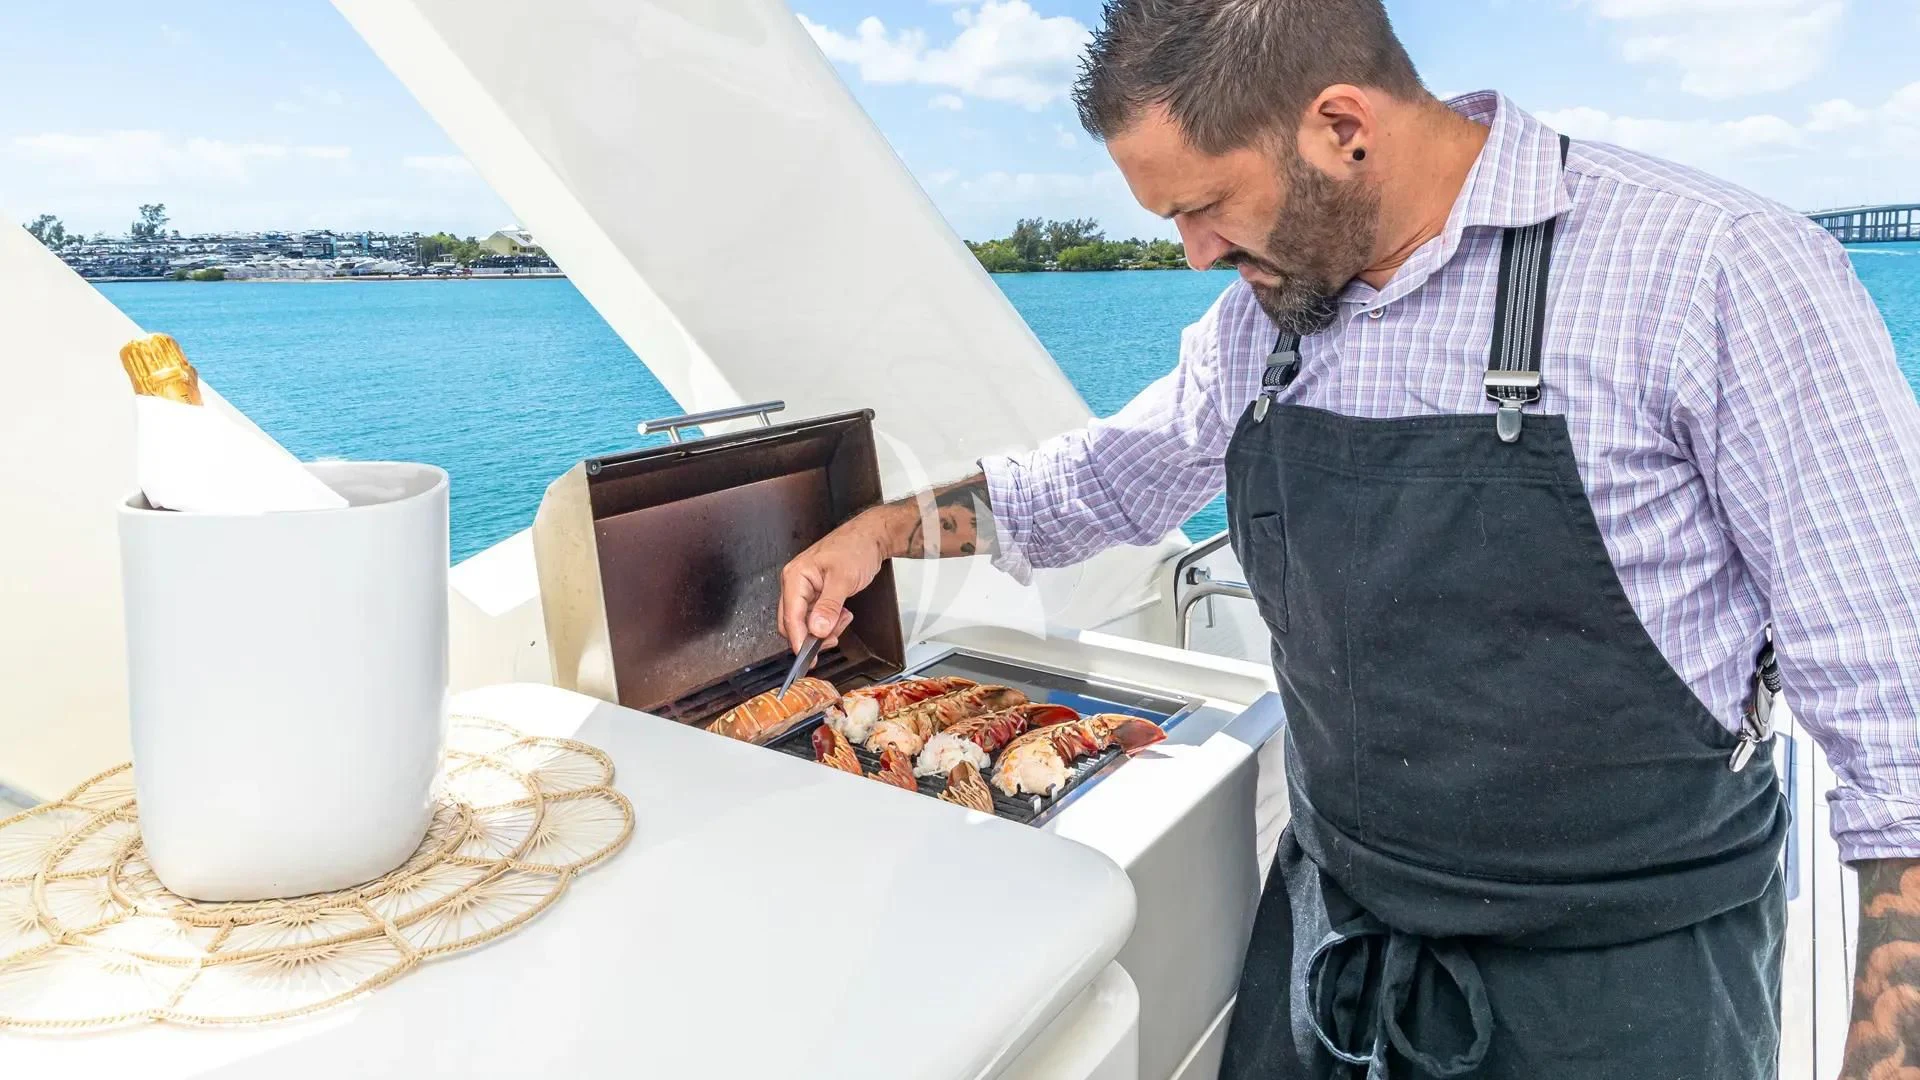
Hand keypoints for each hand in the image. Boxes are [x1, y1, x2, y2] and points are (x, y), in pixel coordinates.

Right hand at [778, 508, 900, 653]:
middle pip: (793, 622)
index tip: (808, 657)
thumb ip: (829, 606)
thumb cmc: (856, 548)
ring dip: (825, 627)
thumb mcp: (844, 579)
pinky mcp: (816, 594)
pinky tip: (842, 612)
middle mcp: (796, 584)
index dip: (799, 639)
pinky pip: (816, 616)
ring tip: (843, 617)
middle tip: (833, 639)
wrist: (871, 537)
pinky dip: (830, 620)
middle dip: (813, 635)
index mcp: (795, 577)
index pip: (791, 616)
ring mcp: (805, 589)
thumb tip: (817, 630)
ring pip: (806, 622)